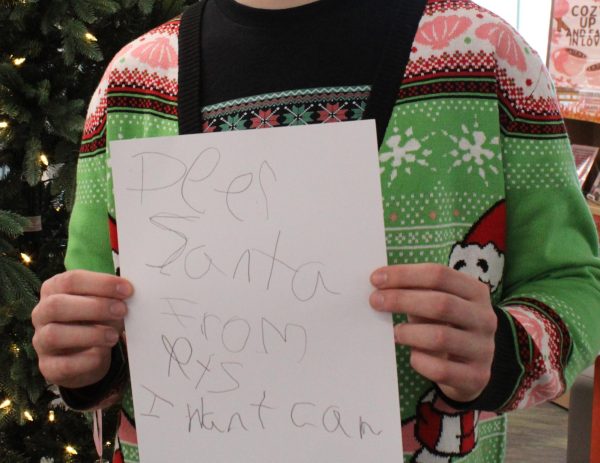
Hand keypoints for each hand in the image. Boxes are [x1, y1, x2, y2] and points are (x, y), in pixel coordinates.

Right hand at [32, 270, 132, 388]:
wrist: (85, 358)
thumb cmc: (94, 321)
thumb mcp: (102, 305)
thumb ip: (111, 298)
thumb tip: (129, 297)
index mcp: (54, 290)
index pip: (71, 280)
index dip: (101, 284)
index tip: (127, 290)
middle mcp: (41, 313)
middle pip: (57, 305)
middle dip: (94, 307)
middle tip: (122, 310)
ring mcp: (40, 341)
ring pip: (54, 335)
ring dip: (90, 334)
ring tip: (114, 336)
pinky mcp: (48, 367)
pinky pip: (63, 364)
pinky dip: (86, 360)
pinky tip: (102, 355)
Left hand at [369, 264, 496, 402]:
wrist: (472, 368)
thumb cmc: (446, 327)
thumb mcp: (438, 305)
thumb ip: (417, 294)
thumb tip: (381, 286)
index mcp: (475, 292)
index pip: (439, 275)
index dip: (404, 275)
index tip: (376, 279)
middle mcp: (485, 318)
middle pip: (441, 303)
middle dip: (401, 300)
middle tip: (375, 301)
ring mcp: (483, 349)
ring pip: (440, 337)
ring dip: (409, 333)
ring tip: (396, 333)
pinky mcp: (476, 377)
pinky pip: (441, 369)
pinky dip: (420, 361)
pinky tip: (413, 356)